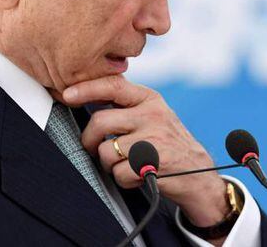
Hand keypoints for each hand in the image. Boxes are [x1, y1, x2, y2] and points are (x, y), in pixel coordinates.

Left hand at [62, 75, 229, 228]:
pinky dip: (124, 180)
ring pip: (106, 151)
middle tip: (93, 148)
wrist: (199, 174)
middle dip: (89, 141)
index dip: (86, 89)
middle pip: (101, 121)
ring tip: (128, 164)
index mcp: (150, 99)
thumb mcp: (154, 116)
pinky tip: (138, 175)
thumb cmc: (169, 145)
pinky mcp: (153, 162)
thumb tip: (86, 97)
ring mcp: (154, 138)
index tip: (68, 94)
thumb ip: (127, 106)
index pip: (113, 85)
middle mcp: (152, 115)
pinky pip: (118, 173)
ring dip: (110, 164)